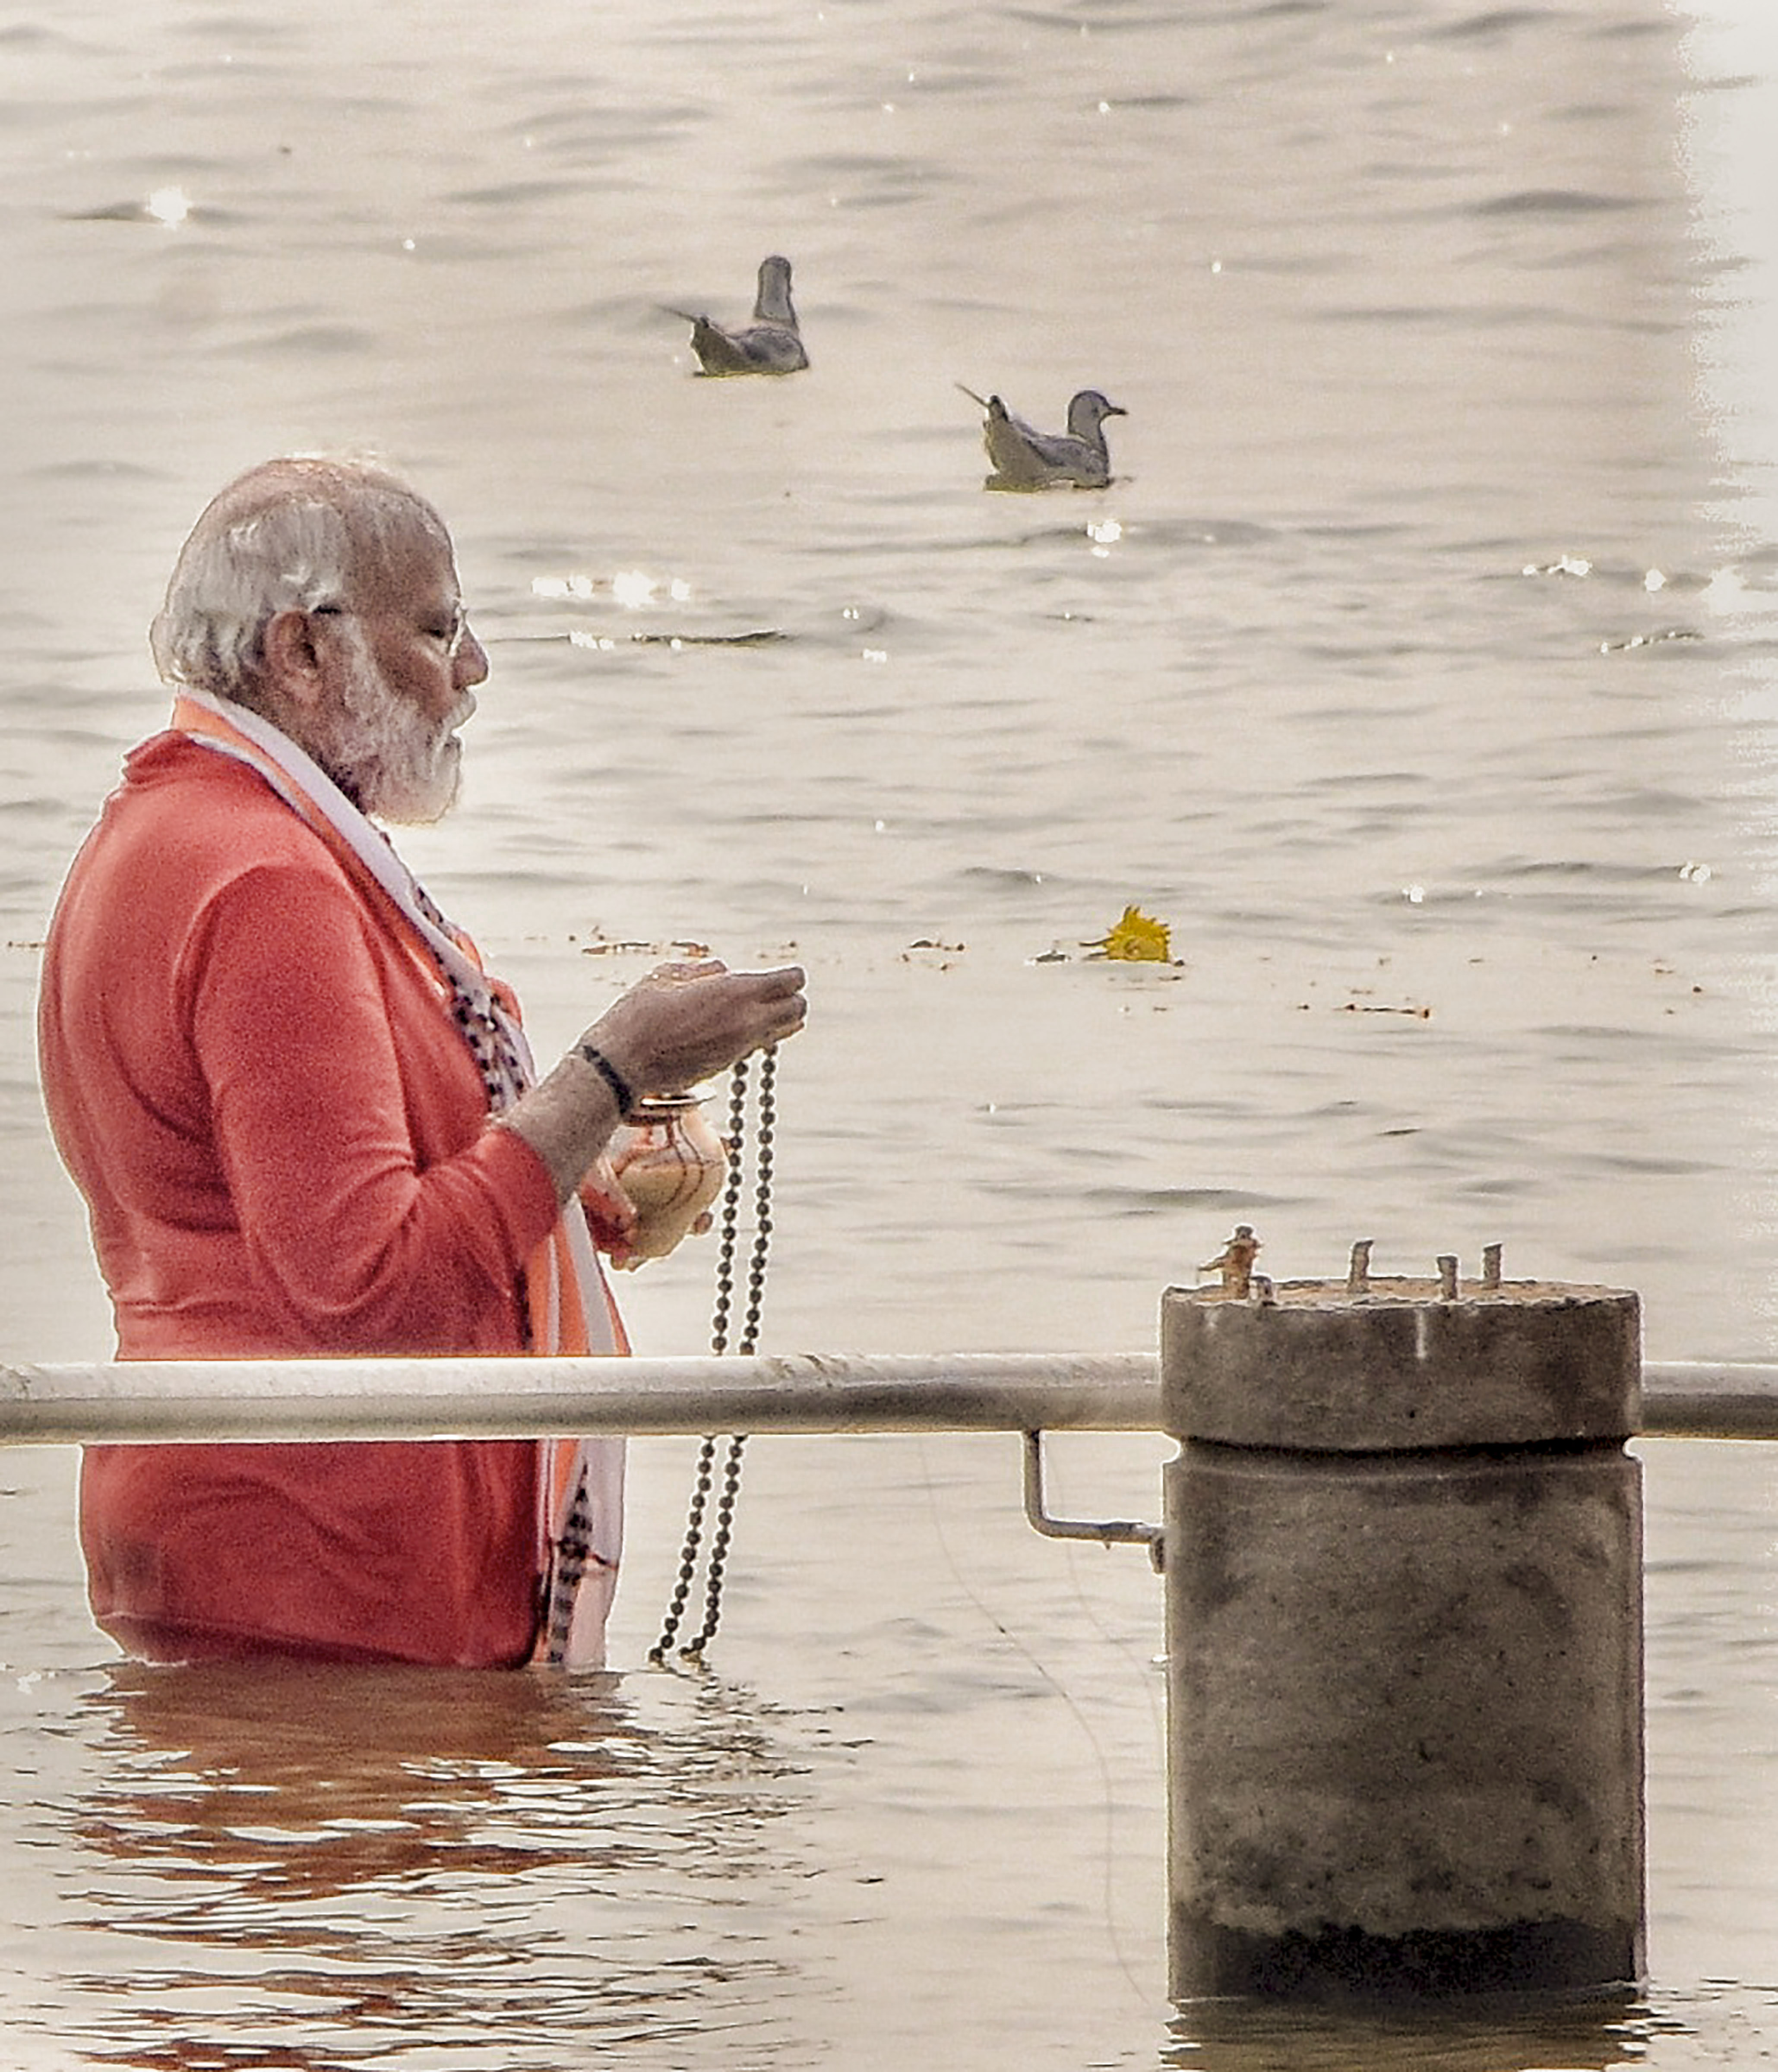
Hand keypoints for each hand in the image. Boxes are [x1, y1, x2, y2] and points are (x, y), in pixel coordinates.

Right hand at [582, 959, 805, 1099]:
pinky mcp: (726, 1067)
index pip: (789, 982)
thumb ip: (701, 970)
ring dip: (777, 1020)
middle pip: (797, 1011)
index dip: (790, 975)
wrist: (622, 1066)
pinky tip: (733, 1027)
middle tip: (775, 991)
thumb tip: (722, 969)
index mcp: (734, 993)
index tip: (784, 973)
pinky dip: (755, 1036)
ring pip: (780, 1033)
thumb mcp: (665, 977)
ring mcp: (738, 1049)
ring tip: (756, 1009)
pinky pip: (755, 1047)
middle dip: (791, 999)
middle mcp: (745, 1023)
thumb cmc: (638, 1015)